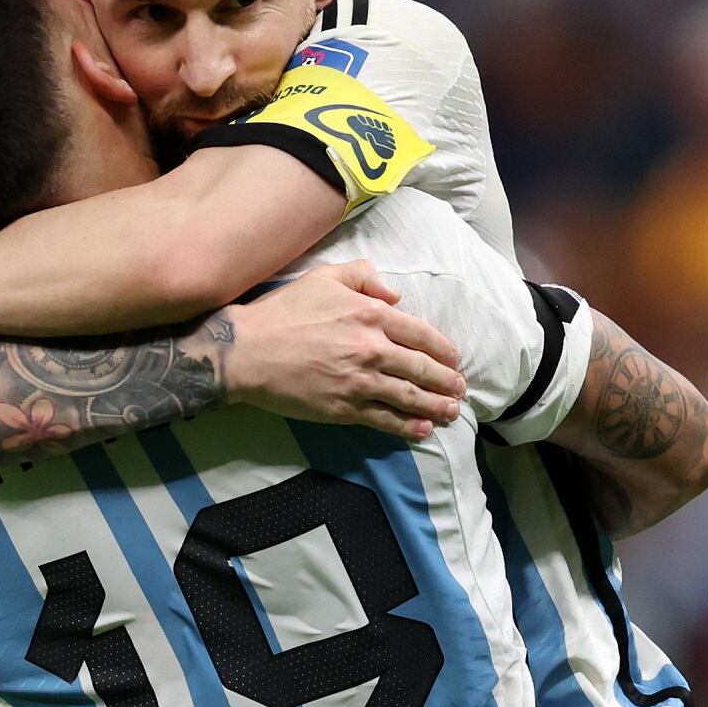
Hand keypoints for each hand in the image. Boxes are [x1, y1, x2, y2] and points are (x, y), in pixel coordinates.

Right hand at [220, 260, 465, 439]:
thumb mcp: (324, 277)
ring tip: (451, 412)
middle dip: (447, 381)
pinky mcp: (345, 409)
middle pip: (422, 369)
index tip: (453, 359)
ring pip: (410, 397)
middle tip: (460, 389)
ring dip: (436, 406)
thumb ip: (364, 276)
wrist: (247, 351)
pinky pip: (385, 420)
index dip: (443, 350)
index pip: (421, 334)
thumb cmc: (284, 311)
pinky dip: (408, 426)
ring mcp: (360, 383)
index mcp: (371, 315)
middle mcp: (373, 349)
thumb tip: (396, 296)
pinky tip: (422, 430)